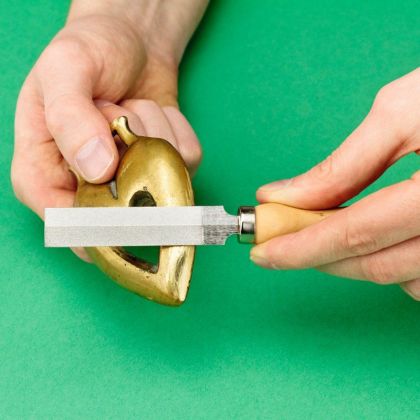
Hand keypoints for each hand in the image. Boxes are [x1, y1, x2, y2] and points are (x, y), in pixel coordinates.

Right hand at [11, 0, 206, 218]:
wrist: (130, 40)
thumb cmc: (88, 53)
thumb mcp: (64, 71)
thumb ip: (69, 119)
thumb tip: (98, 170)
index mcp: (43, 175)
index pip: (69, 222)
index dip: (99, 213)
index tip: (117, 175)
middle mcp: (88, 187)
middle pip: (124, 207)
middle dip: (126, 151)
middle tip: (110, 110)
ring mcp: (130, 180)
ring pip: (160, 178)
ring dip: (151, 130)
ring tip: (128, 106)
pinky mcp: (163, 167)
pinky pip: (186, 160)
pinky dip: (175, 128)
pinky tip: (154, 111)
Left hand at [251, 68, 419, 299]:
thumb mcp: (402, 112)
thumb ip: (343, 164)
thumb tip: (283, 195)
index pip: (356, 233)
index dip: (301, 248)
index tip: (264, 252)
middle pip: (376, 263)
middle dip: (319, 256)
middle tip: (282, 241)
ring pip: (403, 278)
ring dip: (357, 262)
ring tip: (327, 232)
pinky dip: (395, 263)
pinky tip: (379, 239)